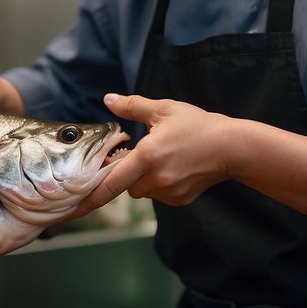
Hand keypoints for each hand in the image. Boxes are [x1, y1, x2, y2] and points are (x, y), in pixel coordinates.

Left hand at [75, 93, 230, 215]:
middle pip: (123, 186)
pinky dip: (159, 185)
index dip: (91, 196)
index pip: (111, 183)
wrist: (231, 147)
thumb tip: (108, 99)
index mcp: (147, 156)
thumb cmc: (197, 125)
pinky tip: (174, 168)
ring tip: (162, 159)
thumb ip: (132, 107)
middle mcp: (156, 178)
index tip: (74, 208)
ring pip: (141, 191)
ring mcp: (169, 192)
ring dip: (142, 180)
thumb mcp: (163, 110)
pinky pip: (158, 195)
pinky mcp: (179, 200)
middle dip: (125, 174)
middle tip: (140, 155)